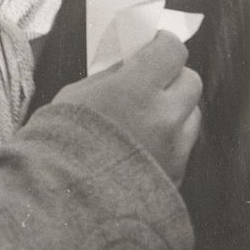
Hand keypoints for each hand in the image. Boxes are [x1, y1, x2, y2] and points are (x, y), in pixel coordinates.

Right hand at [52, 31, 201, 183]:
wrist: (60, 205)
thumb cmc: (57, 146)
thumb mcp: (74, 98)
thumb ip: (109, 78)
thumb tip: (130, 65)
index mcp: (135, 90)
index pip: (172, 51)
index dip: (163, 45)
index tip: (153, 46)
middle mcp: (164, 117)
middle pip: (190, 81)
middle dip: (173, 78)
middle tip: (151, 83)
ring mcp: (173, 150)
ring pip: (192, 115)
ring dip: (176, 111)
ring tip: (148, 120)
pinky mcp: (175, 177)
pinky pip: (183, 148)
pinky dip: (170, 142)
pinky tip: (144, 149)